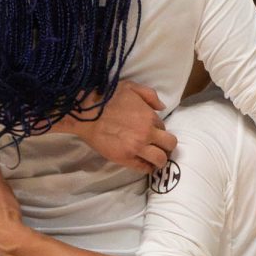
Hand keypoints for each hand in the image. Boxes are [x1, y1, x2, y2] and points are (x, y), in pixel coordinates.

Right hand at [61, 80, 175, 172]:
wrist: (85, 113)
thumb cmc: (107, 97)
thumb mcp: (130, 87)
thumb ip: (149, 95)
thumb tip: (162, 107)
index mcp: (149, 116)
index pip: (163, 128)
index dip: (158, 130)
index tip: (152, 132)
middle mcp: (147, 133)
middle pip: (169, 145)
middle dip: (167, 146)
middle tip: (159, 147)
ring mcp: (137, 147)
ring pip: (160, 159)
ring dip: (160, 159)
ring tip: (154, 158)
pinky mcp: (125, 158)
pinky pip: (143, 168)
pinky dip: (146, 167)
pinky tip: (143, 163)